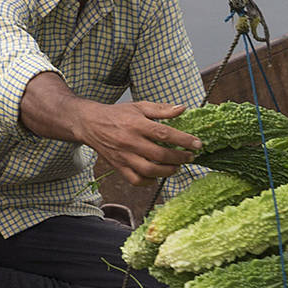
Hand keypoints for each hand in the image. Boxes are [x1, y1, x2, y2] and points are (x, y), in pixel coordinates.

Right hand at [77, 99, 200, 184]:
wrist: (90, 123)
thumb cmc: (117, 114)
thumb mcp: (139, 106)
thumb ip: (161, 109)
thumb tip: (182, 108)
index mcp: (137, 124)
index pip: (164, 133)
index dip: (184, 140)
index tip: (198, 144)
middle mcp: (130, 141)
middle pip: (159, 154)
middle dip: (179, 158)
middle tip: (190, 157)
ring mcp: (123, 156)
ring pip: (149, 170)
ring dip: (167, 171)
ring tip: (177, 167)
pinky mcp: (118, 166)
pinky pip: (135, 180)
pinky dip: (149, 182)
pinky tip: (158, 176)